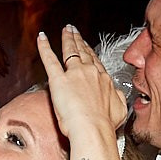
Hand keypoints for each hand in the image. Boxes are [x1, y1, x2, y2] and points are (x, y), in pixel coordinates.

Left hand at [36, 24, 125, 140]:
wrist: (93, 129)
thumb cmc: (104, 124)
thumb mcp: (119, 109)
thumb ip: (118, 98)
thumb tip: (118, 95)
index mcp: (104, 80)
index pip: (95, 62)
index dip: (90, 52)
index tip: (87, 46)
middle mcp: (91, 73)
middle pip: (83, 52)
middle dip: (78, 40)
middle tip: (74, 31)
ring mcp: (74, 74)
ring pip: (70, 51)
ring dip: (67, 39)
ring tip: (65, 30)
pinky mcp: (58, 80)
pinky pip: (50, 59)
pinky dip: (44, 47)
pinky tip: (41, 38)